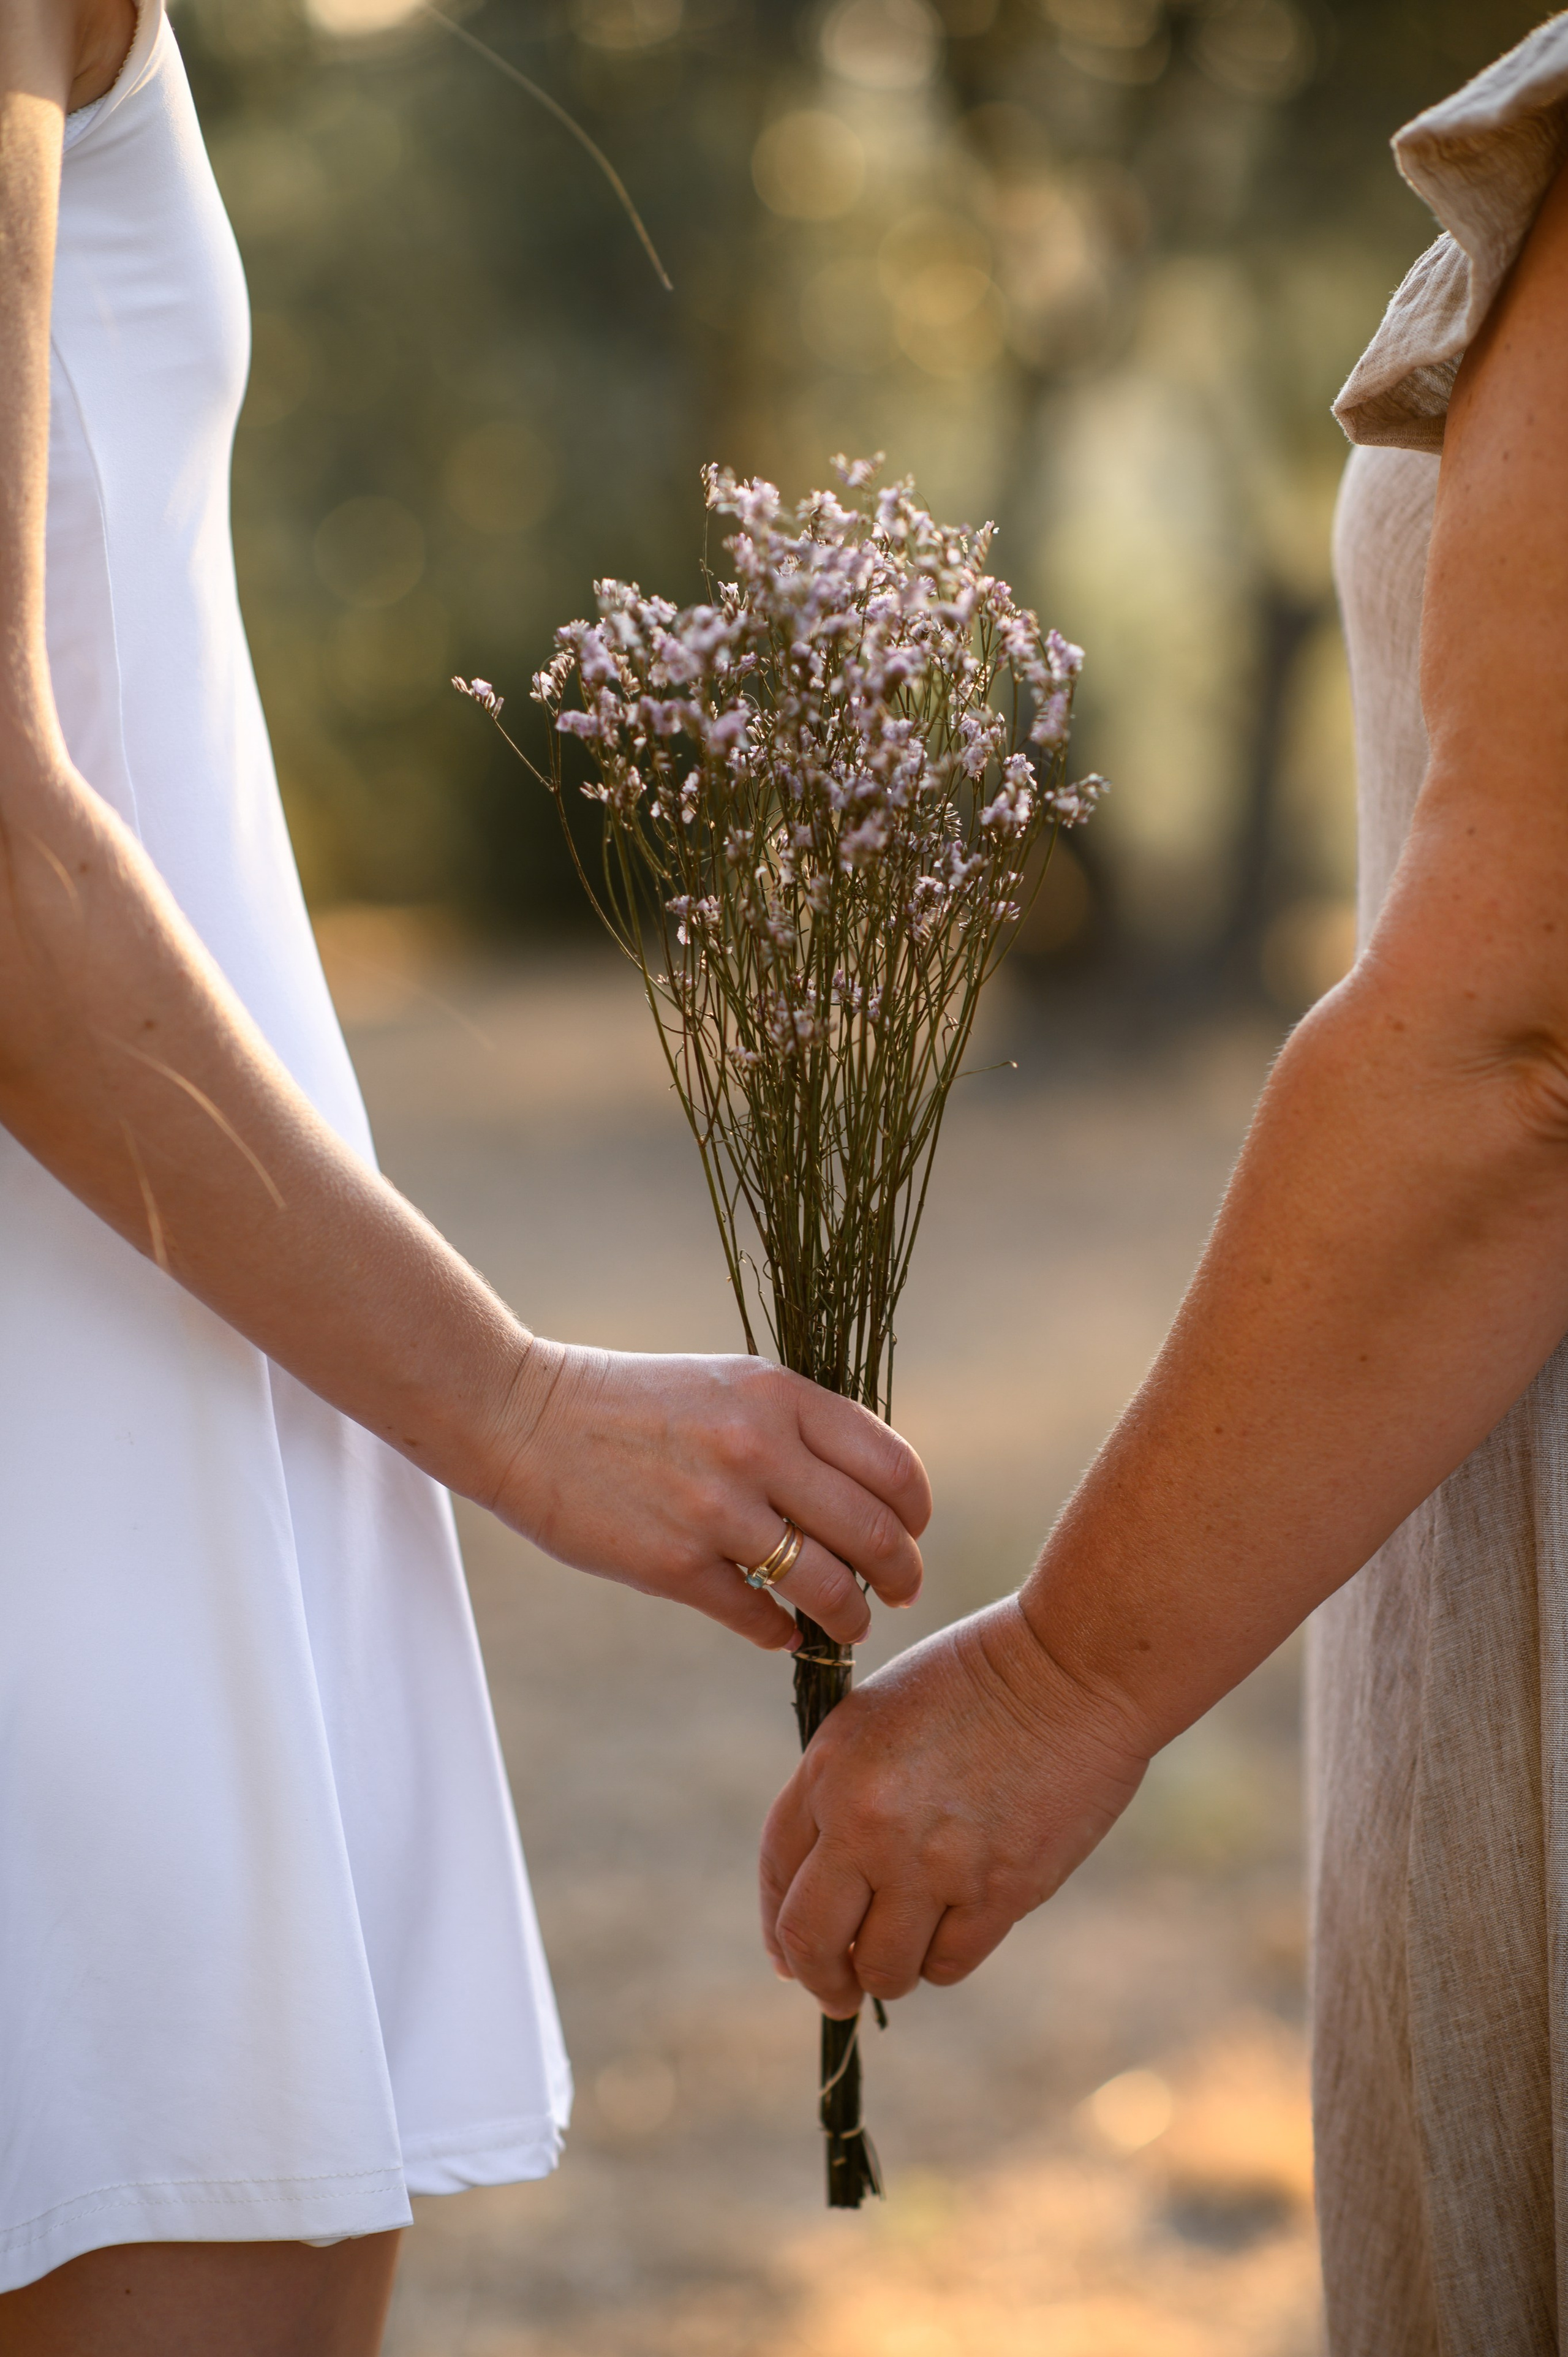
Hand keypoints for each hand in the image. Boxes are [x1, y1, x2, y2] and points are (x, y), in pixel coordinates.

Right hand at [489, 1341, 930, 1649]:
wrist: (523, 1417)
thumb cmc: (635, 1403)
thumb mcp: (728, 1384)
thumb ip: (797, 1428)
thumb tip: (869, 1493)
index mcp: (778, 1394)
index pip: (891, 1465)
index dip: (915, 1512)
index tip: (912, 1534)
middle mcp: (757, 1446)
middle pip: (875, 1532)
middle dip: (902, 1575)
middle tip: (900, 1593)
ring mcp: (716, 1510)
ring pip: (828, 1586)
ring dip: (850, 1617)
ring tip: (848, 1624)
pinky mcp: (673, 1565)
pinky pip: (759, 1617)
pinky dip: (781, 1633)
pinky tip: (780, 1631)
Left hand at [759, 1598, 1150, 2013]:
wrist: (1073, 1668)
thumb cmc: (976, 1681)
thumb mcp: (879, 1716)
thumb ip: (841, 1791)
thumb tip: (823, 1885)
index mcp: (832, 1769)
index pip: (776, 1869)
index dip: (776, 1925)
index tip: (791, 1956)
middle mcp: (870, 1822)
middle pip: (810, 1939)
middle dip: (819, 1979)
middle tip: (838, 1993)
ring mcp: (934, 1862)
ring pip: (883, 1968)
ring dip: (888, 1971)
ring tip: (907, 1952)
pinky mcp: (999, 1891)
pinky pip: (947, 1964)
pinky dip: (943, 1958)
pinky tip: (957, 1928)